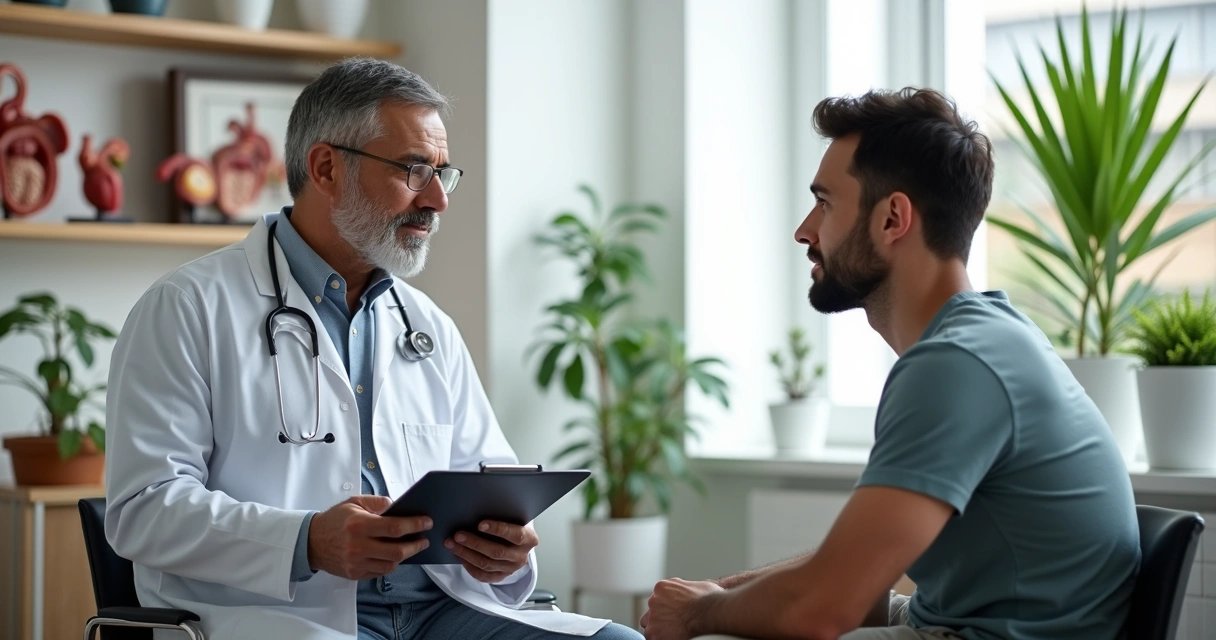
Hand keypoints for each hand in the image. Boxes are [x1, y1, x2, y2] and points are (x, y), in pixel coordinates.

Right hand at [307, 495, 431, 580]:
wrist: (311, 542)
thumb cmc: (335, 520)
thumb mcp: (354, 503)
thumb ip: (378, 502)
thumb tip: (398, 506)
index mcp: (359, 525)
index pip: (395, 527)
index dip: (415, 525)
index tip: (427, 522)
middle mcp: (358, 546)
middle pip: (396, 551)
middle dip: (416, 545)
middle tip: (424, 539)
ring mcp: (356, 563)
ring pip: (390, 564)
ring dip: (404, 556)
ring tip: (411, 547)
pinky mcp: (355, 574)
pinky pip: (380, 572)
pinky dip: (390, 563)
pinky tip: (395, 555)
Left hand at [445, 520, 538, 582]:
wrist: (518, 544)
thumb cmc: (512, 525)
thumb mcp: (514, 519)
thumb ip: (503, 516)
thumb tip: (478, 510)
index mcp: (529, 539)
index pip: (515, 535)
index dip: (498, 529)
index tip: (480, 524)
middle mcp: (521, 557)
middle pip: (497, 552)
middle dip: (475, 543)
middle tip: (458, 535)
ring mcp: (510, 569)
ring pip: (486, 564)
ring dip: (466, 554)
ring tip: (452, 543)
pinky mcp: (500, 577)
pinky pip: (482, 575)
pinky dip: (468, 565)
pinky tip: (458, 555)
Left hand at [641, 578, 723, 639]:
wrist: (711, 612)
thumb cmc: (710, 599)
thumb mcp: (698, 586)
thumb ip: (687, 589)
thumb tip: (695, 592)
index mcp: (662, 587)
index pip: (658, 599)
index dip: (667, 608)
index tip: (676, 614)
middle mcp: (654, 600)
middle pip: (651, 613)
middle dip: (660, 619)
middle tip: (674, 625)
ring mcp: (653, 617)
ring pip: (650, 627)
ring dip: (659, 631)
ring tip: (674, 634)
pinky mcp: (653, 633)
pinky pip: (653, 639)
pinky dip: (662, 639)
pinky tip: (674, 639)